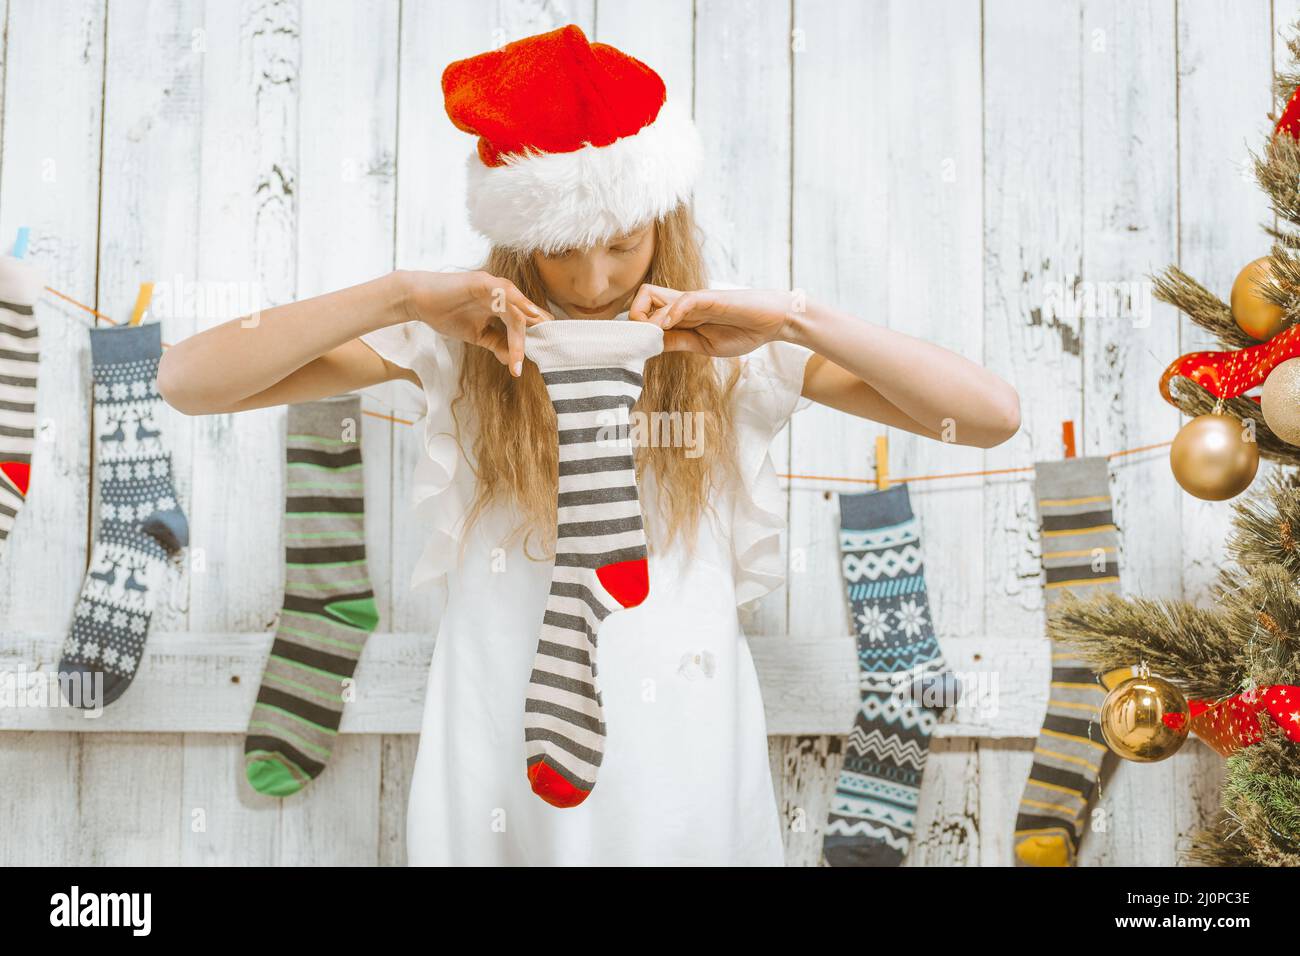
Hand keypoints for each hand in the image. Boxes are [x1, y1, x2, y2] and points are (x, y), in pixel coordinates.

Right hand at [401, 269, 552, 375]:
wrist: (417, 300)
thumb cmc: (445, 314)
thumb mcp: (477, 335)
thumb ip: (496, 344)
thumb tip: (513, 361)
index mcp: (501, 306)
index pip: (525, 323)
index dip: (533, 340)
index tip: (537, 361)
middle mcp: (501, 295)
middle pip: (528, 316)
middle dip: (536, 337)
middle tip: (541, 358)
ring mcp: (493, 287)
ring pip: (517, 310)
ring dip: (521, 335)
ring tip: (523, 356)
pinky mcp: (482, 282)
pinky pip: (505, 293)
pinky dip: (518, 304)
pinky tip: (527, 318)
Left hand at [627, 284, 793, 356]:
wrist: (774, 321)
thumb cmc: (743, 332)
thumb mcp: (703, 345)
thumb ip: (678, 342)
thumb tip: (651, 345)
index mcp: (681, 316)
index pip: (645, 311)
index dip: (637, 327)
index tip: (639, 346)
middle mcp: (683, 304)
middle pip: (642, 297)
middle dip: (633, 319)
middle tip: (643, 340)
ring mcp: (695, 300)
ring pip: (654, 295)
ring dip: (647, 318)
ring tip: (656, 336)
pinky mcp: (711, 299)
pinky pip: (684, 300)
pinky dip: (671, 312)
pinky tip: (670, 325)